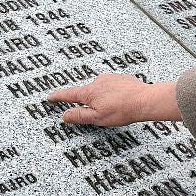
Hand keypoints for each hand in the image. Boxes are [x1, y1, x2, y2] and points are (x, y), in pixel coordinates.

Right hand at [46, 74, 180, 126]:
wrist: (144, 100)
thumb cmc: (122, 110)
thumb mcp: (97, 118)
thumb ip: (79, 116)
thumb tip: (64, 115)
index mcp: (89, 92)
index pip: (68, 94)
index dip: (58, 97)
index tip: (50, 97)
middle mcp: (97, 81)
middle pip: (86, 93)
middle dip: (89, 102)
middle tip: (101, 112)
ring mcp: (110, 78)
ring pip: (100, 89)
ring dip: (103, 98)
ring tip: (115, 109)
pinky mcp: (121, 78)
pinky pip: (112, 86)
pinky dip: (113, 93)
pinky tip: (121, 101)